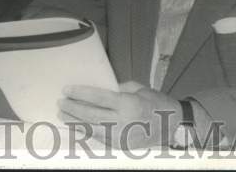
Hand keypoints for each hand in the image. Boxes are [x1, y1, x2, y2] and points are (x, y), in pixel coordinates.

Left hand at [59, 81, 180, 149]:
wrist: (174, 125)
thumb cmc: (157, 103)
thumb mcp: (139, 89)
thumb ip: (119, 89)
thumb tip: (101, 90)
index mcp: (128, 104)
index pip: (98, 98)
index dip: (80, 93)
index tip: (67, 90)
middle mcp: (123, 121)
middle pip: (91, 115)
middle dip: (73, 108)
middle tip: (61, 102)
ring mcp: (121, 136)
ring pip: (92, 130)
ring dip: (75, 122)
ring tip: (63, 115)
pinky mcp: (122, 146)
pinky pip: (99, 139)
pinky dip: (86, 133)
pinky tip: (77, 128)